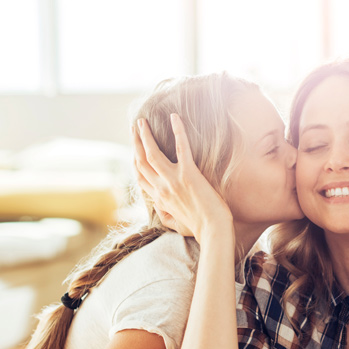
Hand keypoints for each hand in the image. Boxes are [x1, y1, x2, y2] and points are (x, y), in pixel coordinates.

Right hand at [133, 114, 233, 243]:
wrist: (214, 230)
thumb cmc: (200, 229)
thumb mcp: (176, 224)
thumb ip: (164, 215)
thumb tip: (158, 208)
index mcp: (159, 199)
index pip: (140, 177)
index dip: (134, 161)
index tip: (134, 149)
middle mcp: (161, 188)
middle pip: (140, 162)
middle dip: (135, 143)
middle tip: (134, 128)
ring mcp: (173, 180)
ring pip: (151, 153)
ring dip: (145, 135)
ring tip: (142, 121)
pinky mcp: (189, 174)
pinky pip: (182, 147)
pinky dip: (178, 131)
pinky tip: (175, 117)